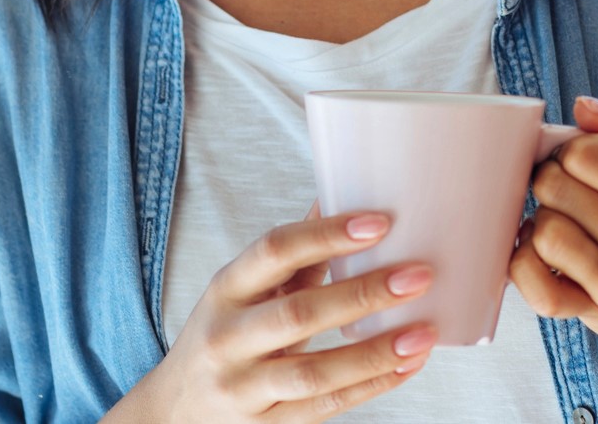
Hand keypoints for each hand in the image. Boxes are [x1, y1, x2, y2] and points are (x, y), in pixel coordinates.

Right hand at [115, 209, 436, 423]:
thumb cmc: (222, 335)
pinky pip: (324, 407)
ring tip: (422, 333)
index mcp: (226, 290)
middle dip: (363, 295)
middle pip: (298, 315)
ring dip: (374, 353)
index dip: (326, 235)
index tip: (378, 223)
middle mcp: (229, 339)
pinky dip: (370, 387)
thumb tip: (335, 196)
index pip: (274, 252)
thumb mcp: (241, 290)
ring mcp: (244, 388)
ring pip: (314, 373)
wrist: (174, 411)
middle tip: (418, 276)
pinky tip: (406, 366)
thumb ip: (291, 254)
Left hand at [509, 97, 597, 370]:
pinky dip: (525, 267)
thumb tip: (582, 105)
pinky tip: (542, 258)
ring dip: (542, 223)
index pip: (586, 152)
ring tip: (564, 225)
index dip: (573, 150)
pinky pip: (536, 286)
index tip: (582, 163)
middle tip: (570, 194)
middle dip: (553, 181)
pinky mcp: (596, 316)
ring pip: (543, 232)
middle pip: (555, 186)